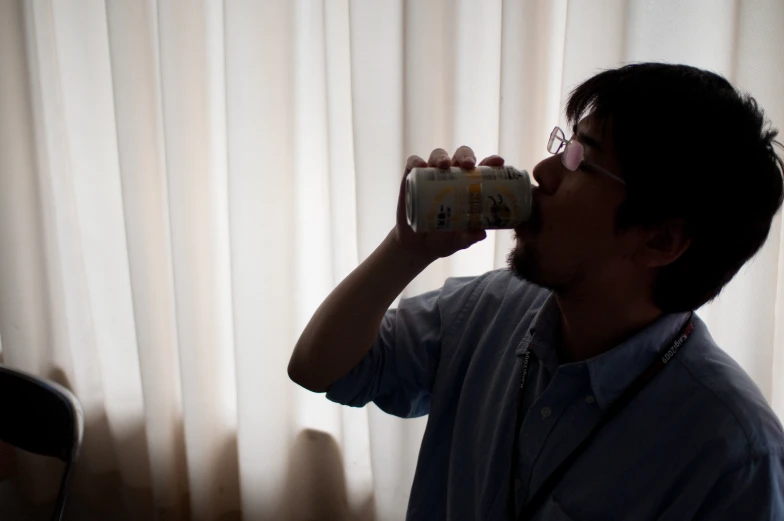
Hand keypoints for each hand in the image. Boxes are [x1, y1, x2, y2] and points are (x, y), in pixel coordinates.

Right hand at [391, 146, 505, 261]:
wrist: (417, 247)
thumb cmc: (444, 239)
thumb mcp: (459, 241)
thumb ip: (469, 237)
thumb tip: (481, 233)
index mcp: (468, 186)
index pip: (482, 168)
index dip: (491, 162)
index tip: (499, 162)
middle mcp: (451, 177)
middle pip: (460, 156)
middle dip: (466, 156)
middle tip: (469, 166)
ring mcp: (430, 176)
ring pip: (437, 156)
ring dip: (441, 156)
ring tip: (443, 165)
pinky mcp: (412, 180)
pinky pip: (413, 164)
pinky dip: (416, 162)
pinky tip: (421, 165)